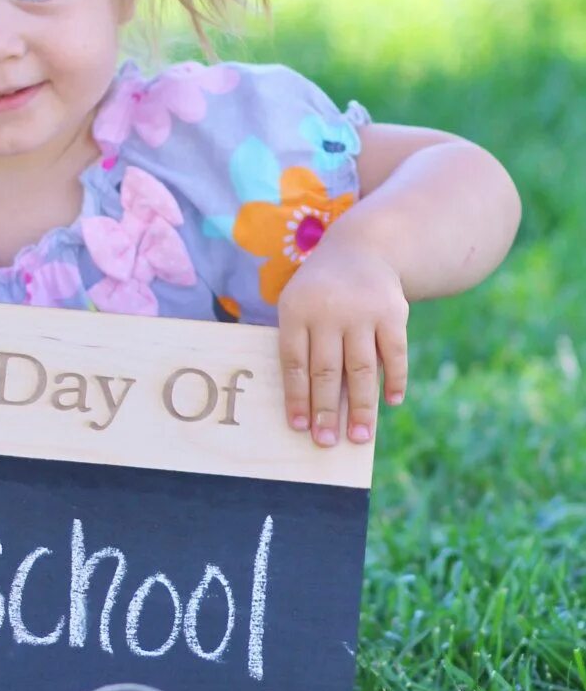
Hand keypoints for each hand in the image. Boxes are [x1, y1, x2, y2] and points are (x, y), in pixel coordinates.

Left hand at [276, 238, 408, 446]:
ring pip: (362, 369)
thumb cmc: (321, 293)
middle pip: (327, 371)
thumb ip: (301, 346)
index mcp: (297, 310)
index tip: (299, 428)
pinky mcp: (394, 313)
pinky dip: (395, 380)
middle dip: (326, 411)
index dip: (297, 398)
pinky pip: (395, 354)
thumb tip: (311, 407)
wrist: (362, 249)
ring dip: (361, 407)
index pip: (295, 363)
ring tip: (359, 437)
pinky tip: (391, 402)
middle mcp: (329, 311)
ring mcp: (364, 312)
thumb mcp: (299, 305)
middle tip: (327, 442)